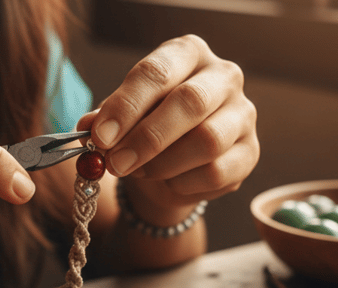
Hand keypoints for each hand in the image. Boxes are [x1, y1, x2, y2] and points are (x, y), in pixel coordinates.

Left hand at [78, 35, 258, 222]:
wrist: (174, 165)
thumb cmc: (147, 128)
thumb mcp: (122, 118)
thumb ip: (106, 120)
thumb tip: (87, 128)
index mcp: (188, 53)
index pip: (158, 72)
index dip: (126, 105)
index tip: (100, 135)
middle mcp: (224, 76)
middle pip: (190, 103)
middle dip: (146, 138)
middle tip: (115, 163)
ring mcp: (243, 114)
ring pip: (208, 141)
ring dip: (163, 164)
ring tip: (138, 172)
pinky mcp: (250, 153)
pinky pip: (217, 172)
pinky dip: (183, 184)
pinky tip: (168, 182)